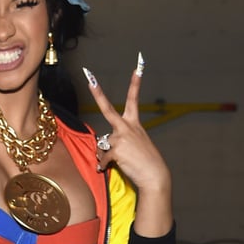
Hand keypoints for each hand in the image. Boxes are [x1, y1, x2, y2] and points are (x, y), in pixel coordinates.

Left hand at [83, 61, 170, 195]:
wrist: (154, 175)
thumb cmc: (144, 162)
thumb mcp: (134, 146)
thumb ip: (119, 141)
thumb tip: (101, 147)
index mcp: (134, 124)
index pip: (133, 100)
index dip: (135, 84)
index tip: (137, 68)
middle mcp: (127, 127)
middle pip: (107, 109)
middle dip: (97, 93)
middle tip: (90, 78)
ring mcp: (121, 137)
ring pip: (101, 145)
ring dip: (105, 156)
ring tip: (119, 162)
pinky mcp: (116, 149)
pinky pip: (102, 158)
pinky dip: (104, 165)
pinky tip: (111, 168)